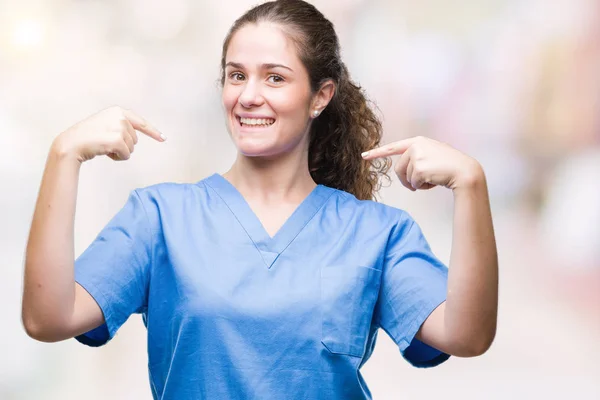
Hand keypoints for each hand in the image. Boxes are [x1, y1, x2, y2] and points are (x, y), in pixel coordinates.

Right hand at [51, 106, 165, 162]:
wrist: (71, 143)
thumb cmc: (87, 137)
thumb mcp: (105, 124)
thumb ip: (120, 125)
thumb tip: (134, 138)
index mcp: (117, 110)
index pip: (140, 122)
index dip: (153, 131)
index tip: (163, 138)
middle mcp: (120, 116)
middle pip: (135, 139)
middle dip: (123, 145)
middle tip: (105, 143)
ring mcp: (119, 127)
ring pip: (131, 148)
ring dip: (120, 151)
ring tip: (103, 146)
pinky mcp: (118, 139)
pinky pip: (127, 155)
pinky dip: (118, 157)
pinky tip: (105, 153)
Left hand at [361, 136, 482, 190]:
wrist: (465, 172)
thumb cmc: (450, 167)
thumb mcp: (433, 156)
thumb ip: (418, 158)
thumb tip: (407, 172)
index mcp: (418, 141)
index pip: (393, 147)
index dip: (377, 153)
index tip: (364, 156)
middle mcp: (416, 145)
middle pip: (398, 168)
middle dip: (406, 180)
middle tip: (419, 185)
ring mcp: (417, 155)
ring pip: (405, 177)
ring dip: (416, 184)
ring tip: (432, 180)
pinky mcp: (419, 166)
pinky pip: (412, 183)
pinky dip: (421, 187)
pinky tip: (434, 182)